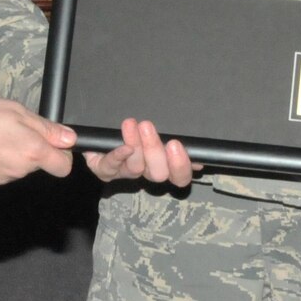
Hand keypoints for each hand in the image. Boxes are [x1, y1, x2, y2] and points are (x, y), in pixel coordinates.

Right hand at [0, 95, 76, 185]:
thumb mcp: (16, 110)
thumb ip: (46, 128)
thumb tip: (69, 139)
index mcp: (32, 151)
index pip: (64, 167)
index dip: (63, 154)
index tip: (53, 142)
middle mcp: (20, 170)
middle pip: (39, 165)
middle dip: (33, 150)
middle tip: (15, 128)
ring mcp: (2, 179)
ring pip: (20, 168)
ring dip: (15, 154)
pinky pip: (2, 172)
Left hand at [83, 117, 197, 186]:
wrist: (103, 126)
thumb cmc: (137, 124)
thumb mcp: (160, 128)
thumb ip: (177, 139)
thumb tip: (197, 149)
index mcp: (164, 165)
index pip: (179, 177)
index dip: (180, 166)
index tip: (176, 144)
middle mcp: (146, 172)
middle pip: (158, 174)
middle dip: (154, 151)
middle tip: (148, 126)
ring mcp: (125, 173)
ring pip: (135, 168)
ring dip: (134, 145)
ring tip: (130, 123)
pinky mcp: (104, 169)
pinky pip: (111, 167)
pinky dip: (117, 157)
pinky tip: (122, 147)